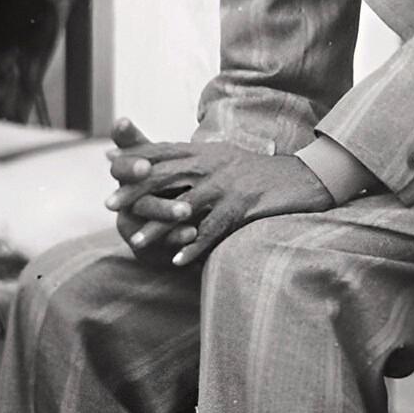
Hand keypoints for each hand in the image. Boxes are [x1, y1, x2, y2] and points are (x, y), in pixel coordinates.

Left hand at [107, 135, 332, 267]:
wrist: (304, 178)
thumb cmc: (260, 172)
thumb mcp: (226, 157)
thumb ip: (195, 158)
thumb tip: (163, 158)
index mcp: (206, 152)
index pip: (162, 152)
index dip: (135, 159)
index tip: (108, 167)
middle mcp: (213, 165)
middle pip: (164, 176)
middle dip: (134, 190)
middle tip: (109, 205)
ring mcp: (228, 186)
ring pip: (184, 206)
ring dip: (159, 227)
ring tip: (137, 242)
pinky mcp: (243, 206)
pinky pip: (213, 229)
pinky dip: (195, 246)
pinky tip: (179, 261)